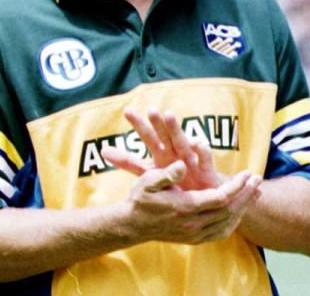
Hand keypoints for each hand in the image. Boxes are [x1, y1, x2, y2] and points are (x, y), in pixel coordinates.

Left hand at [102, 108, 219, 190]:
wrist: (202, 200)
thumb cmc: (174, 182)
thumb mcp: (148, 173)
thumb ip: (128, 162)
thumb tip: (103, 150)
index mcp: (161, 154)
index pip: (148, 137)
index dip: (139, 125)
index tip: (127, 110)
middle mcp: (175, 154)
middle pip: (165, 136)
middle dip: (158, 123)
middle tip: (151, 110)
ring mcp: (190, 161)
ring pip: (182, 143)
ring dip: (176, 130)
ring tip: (169, 116)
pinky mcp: (206, 172)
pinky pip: (204, 160)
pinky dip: (201, 151)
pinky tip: (196, 143)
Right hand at [125, 160, 261, 244]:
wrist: (131, 225)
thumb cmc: (139, 199)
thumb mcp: (147, 181)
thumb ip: (166, 173)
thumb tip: (181, 164)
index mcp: (185, 206)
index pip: (221, 197)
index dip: (237, 186)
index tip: (248, 173)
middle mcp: (193, 223)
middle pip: (229, 210)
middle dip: (246, 195)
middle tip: (258, 180)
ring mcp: (195, 234)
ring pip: (228, 222)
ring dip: (243, 207)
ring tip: (254, 193)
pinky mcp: (194, 239)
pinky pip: (221, 232)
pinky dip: (233, 221)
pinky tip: (238, 211)